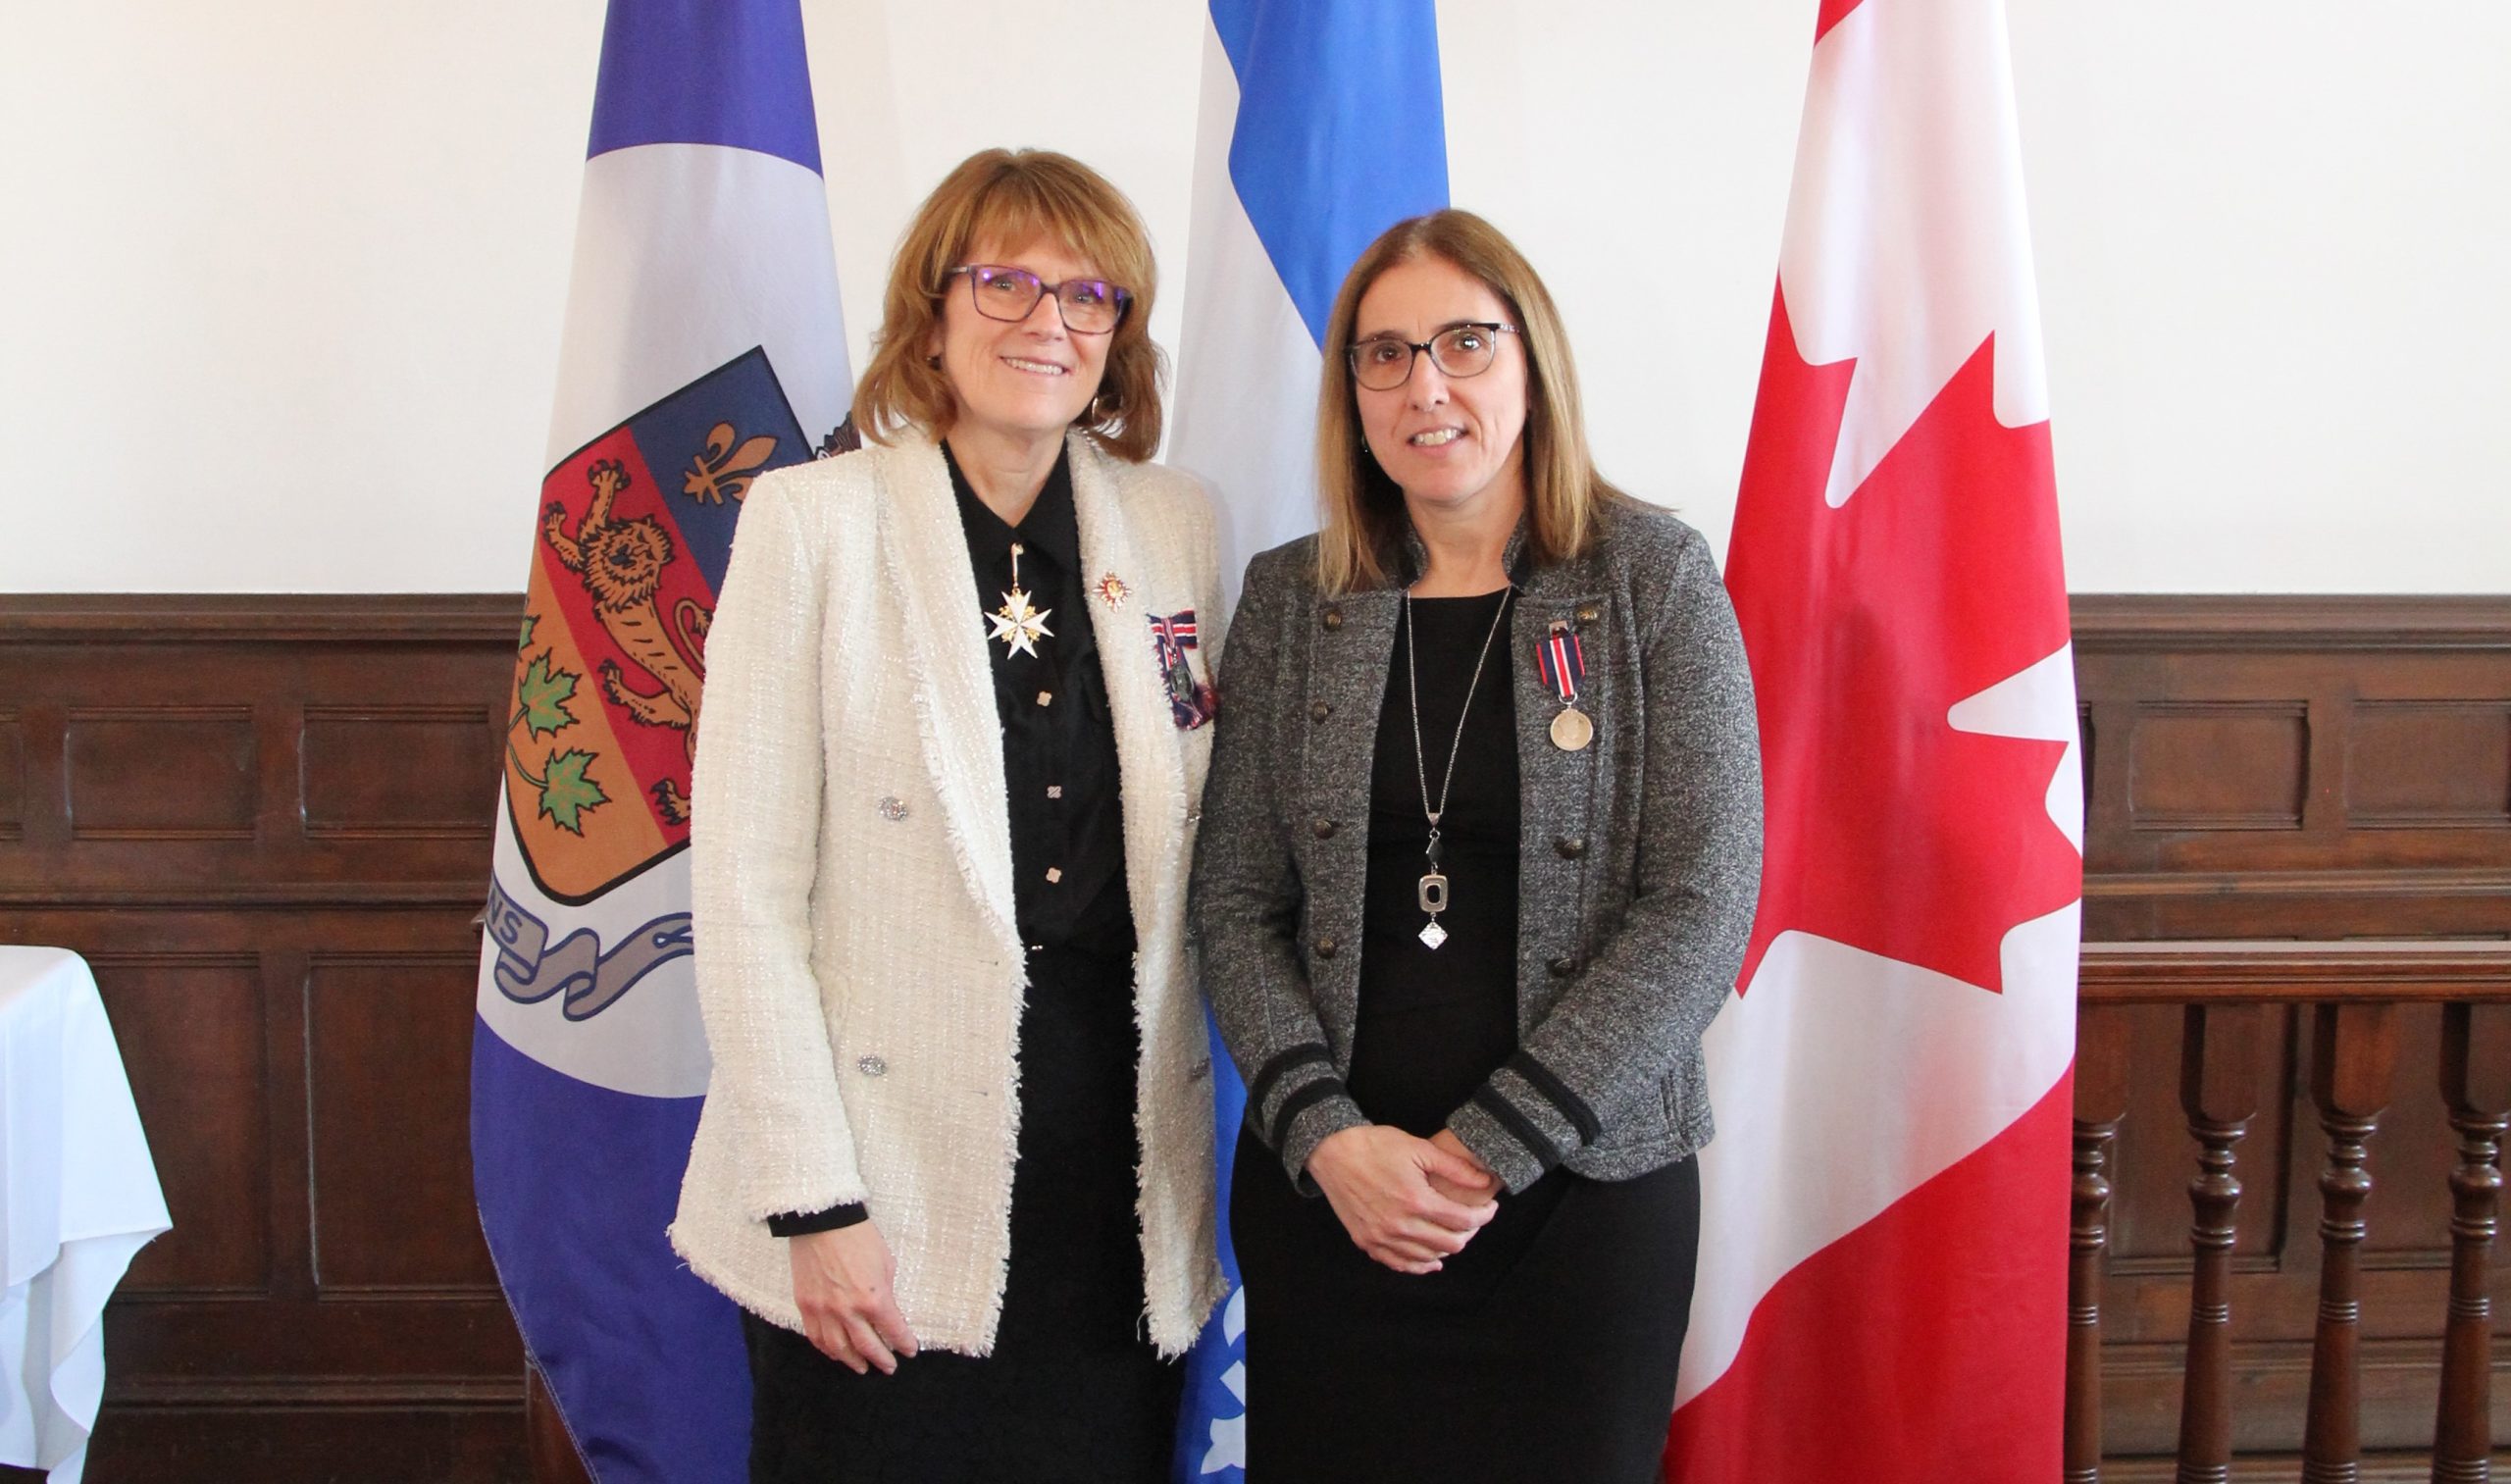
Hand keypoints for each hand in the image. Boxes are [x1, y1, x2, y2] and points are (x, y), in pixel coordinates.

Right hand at [788, 1221, 919, 1374]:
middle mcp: (848, 1311)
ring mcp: (824, 1311)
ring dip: (853, 1361)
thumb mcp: (885, 1263)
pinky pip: (816, 1337)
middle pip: (867, 1346)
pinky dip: (828, 1349)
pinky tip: (837, 1353)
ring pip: (839, 1348)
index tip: (910, 1350)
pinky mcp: (805, 1306)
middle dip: (881, 1359)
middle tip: (889, 1367)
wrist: (822, 1222)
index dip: (904, 1343)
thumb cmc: (859, 1237)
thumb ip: (886, 1292)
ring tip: (862, 1368)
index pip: (893, 1331)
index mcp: (874, 1299)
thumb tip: (886, 1311)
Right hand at [1305, 1125, 1498, 1274]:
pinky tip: (1430, 1260)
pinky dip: (1419, 1265)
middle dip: (1469, 1233)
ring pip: (1427, 1258)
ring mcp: (1382, 1237)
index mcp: (1416, 1201)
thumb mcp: (1418, 1148)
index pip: (1463, 1221)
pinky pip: (1399, 1264)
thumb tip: (1485, 1181)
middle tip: (1473, 1219)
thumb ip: (1455, 1168)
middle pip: (1450, 1244)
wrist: (1332, 1152)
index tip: (1490, 1208)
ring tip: (1453, 1233)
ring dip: (1446, 1249)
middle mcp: (1400, 1225)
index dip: (1484, 1216)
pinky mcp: (1367, 1242)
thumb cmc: (1374, 1146)